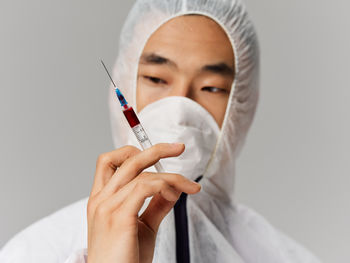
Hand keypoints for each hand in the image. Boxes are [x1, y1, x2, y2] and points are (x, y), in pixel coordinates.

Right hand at [87, 143, 200, 262]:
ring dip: (171, 177)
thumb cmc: (125, 259)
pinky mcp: (119, 217)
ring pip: (143, 174)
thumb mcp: (142, 227)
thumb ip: (156, 205)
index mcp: (101, 199)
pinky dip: (164, 185)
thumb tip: (172, 188)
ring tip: (187, 188)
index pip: (109, 161)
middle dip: (157, 149)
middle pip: (127, 159)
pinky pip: (145, 188)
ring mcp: (107, 207)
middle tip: (179, 148)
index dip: (131, 151)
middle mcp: (101, 199)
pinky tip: (175, 194)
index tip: (156, 153)